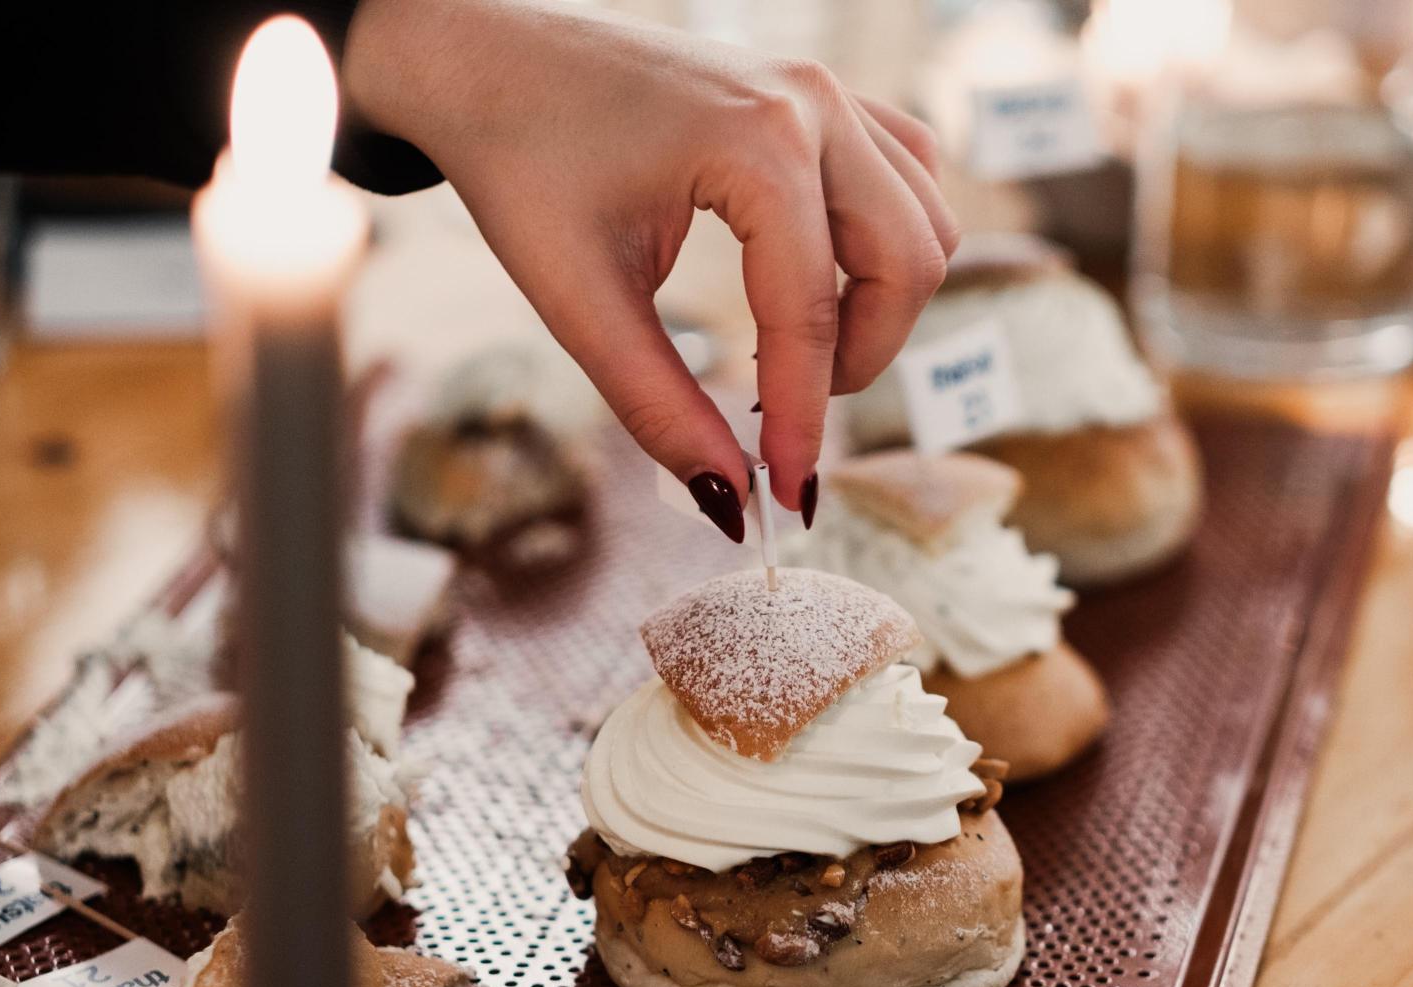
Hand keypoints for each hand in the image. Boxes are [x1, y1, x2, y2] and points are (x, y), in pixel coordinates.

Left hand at [343, 0, 957, 532]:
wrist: (487, 56)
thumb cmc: (519, 160)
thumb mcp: (579, 298)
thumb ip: (659, 406)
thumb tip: (730, 504)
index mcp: (757, 143)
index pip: (809, 315)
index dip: (805, 422)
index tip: (790, 497)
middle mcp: (813, 103)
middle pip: (909, 264)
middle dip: (860, 361)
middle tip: (789, 417)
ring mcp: (827, 87)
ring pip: (925, 219)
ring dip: (882, 304)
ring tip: (797, 352)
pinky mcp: (823, 92)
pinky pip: (906, 175)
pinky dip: (883, 244)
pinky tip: (814, 282)